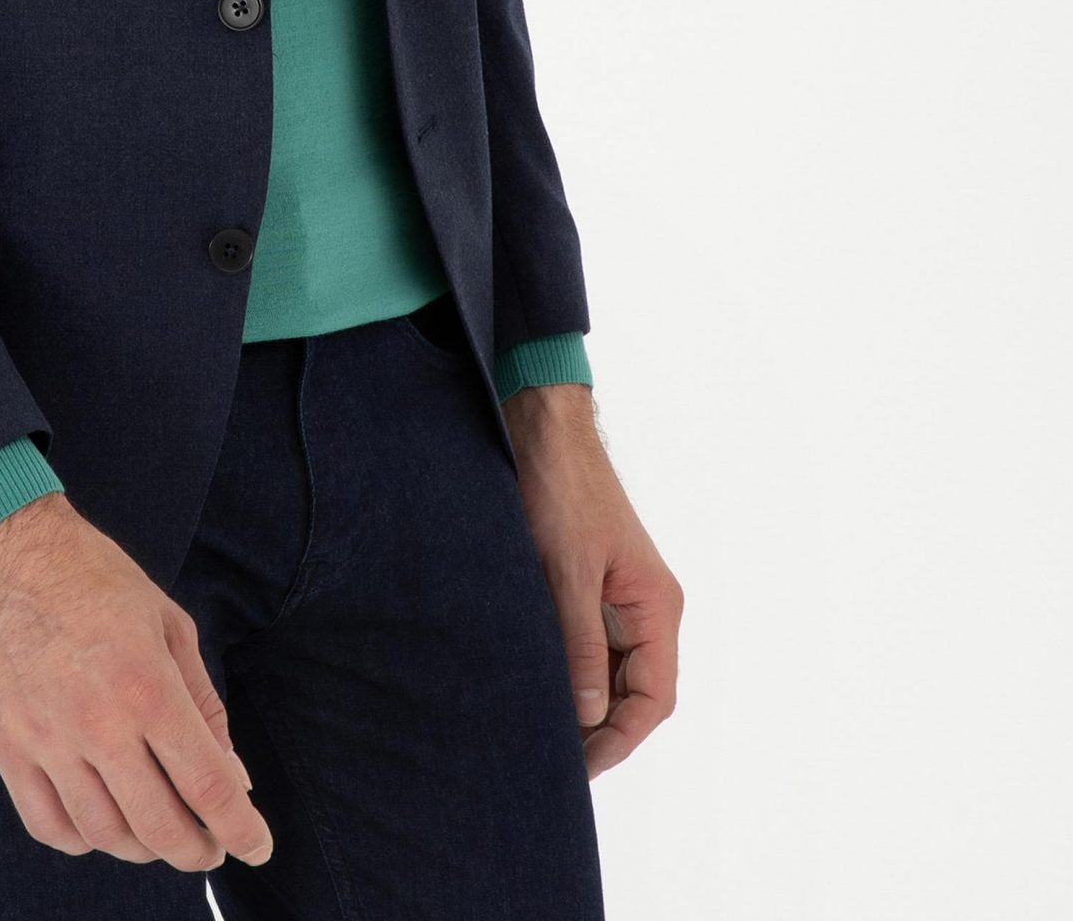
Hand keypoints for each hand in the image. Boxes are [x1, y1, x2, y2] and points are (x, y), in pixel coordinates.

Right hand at [0, 491, 273, 872]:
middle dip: (198, 849)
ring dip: (143, 848)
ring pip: (105, 835)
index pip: (207, 784)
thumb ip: (203, 703)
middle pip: (160, 826)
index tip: (257, 846)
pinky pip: (48, 825)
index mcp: (147, 684)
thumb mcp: (168, 622)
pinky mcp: (6, 747)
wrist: (6, 550)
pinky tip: (103, 821)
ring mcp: (46, 739)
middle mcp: (97, 722)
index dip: (241, 828)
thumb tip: (232, 774)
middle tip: (211, 845)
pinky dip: (83, 839)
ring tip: (159, 832)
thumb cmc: (94, 576)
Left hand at [504, 385, 682, 779]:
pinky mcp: (588, 582)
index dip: (620, 738)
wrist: (542, 425)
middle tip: (554, 761)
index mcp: (656, 605)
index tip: (581, 766)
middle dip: (601, 729)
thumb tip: (588, 716)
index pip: (654, 697)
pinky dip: (569, 670)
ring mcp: (618, 595)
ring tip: (541, 732)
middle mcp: (645, 606)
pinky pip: (587, 643)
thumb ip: (580, 645)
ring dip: (583, 702)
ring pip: (609, 670)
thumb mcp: (567, 571)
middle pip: (634, 691)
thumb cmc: (562, 488)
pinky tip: (537, 685)